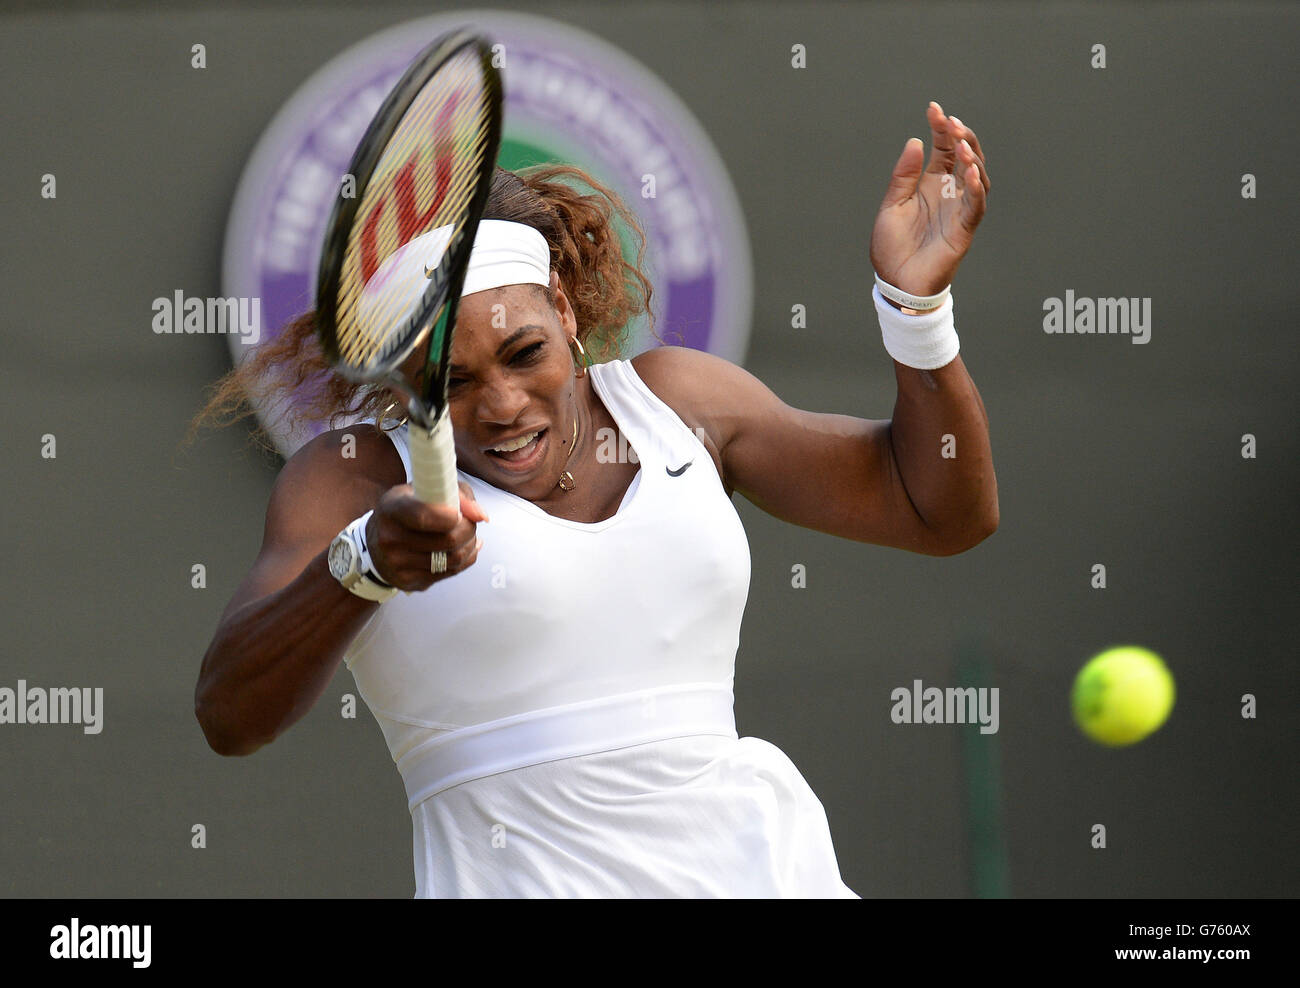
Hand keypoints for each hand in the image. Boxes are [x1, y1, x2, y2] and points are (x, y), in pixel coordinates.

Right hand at [366, 479, 487, 590]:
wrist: (376, 544)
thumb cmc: (408, 510)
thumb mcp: (425, 490)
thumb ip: (458, 495)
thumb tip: (481, 516)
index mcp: (392, 509)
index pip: (423, 517)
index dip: (449, 517)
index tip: (459, 513)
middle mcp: (390, 537)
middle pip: (448, 540)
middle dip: (469, 528)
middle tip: (470, 522)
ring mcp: (397, 563)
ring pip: (453, 558)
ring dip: (470, 544)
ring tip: (468, 535)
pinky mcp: (407, 581)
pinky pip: (450, 572)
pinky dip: (465, 559)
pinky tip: (463, 548)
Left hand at [869, 101, 990, 299]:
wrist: (896, 283)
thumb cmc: (893, 247)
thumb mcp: (891, 205)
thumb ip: (903, 176)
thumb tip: (914, 141)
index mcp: (931, 184)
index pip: (943, 149)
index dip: (941, 128)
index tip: (934, 109)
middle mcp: (949, 193)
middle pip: (964, 157)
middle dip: (960, 137)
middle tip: (951, 121)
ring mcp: (959, 210)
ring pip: (977, 177)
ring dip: (972, 158)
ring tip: (961, 143)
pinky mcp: (964, 230)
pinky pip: (976, 206)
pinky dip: (977, 189)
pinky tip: (972, 172)